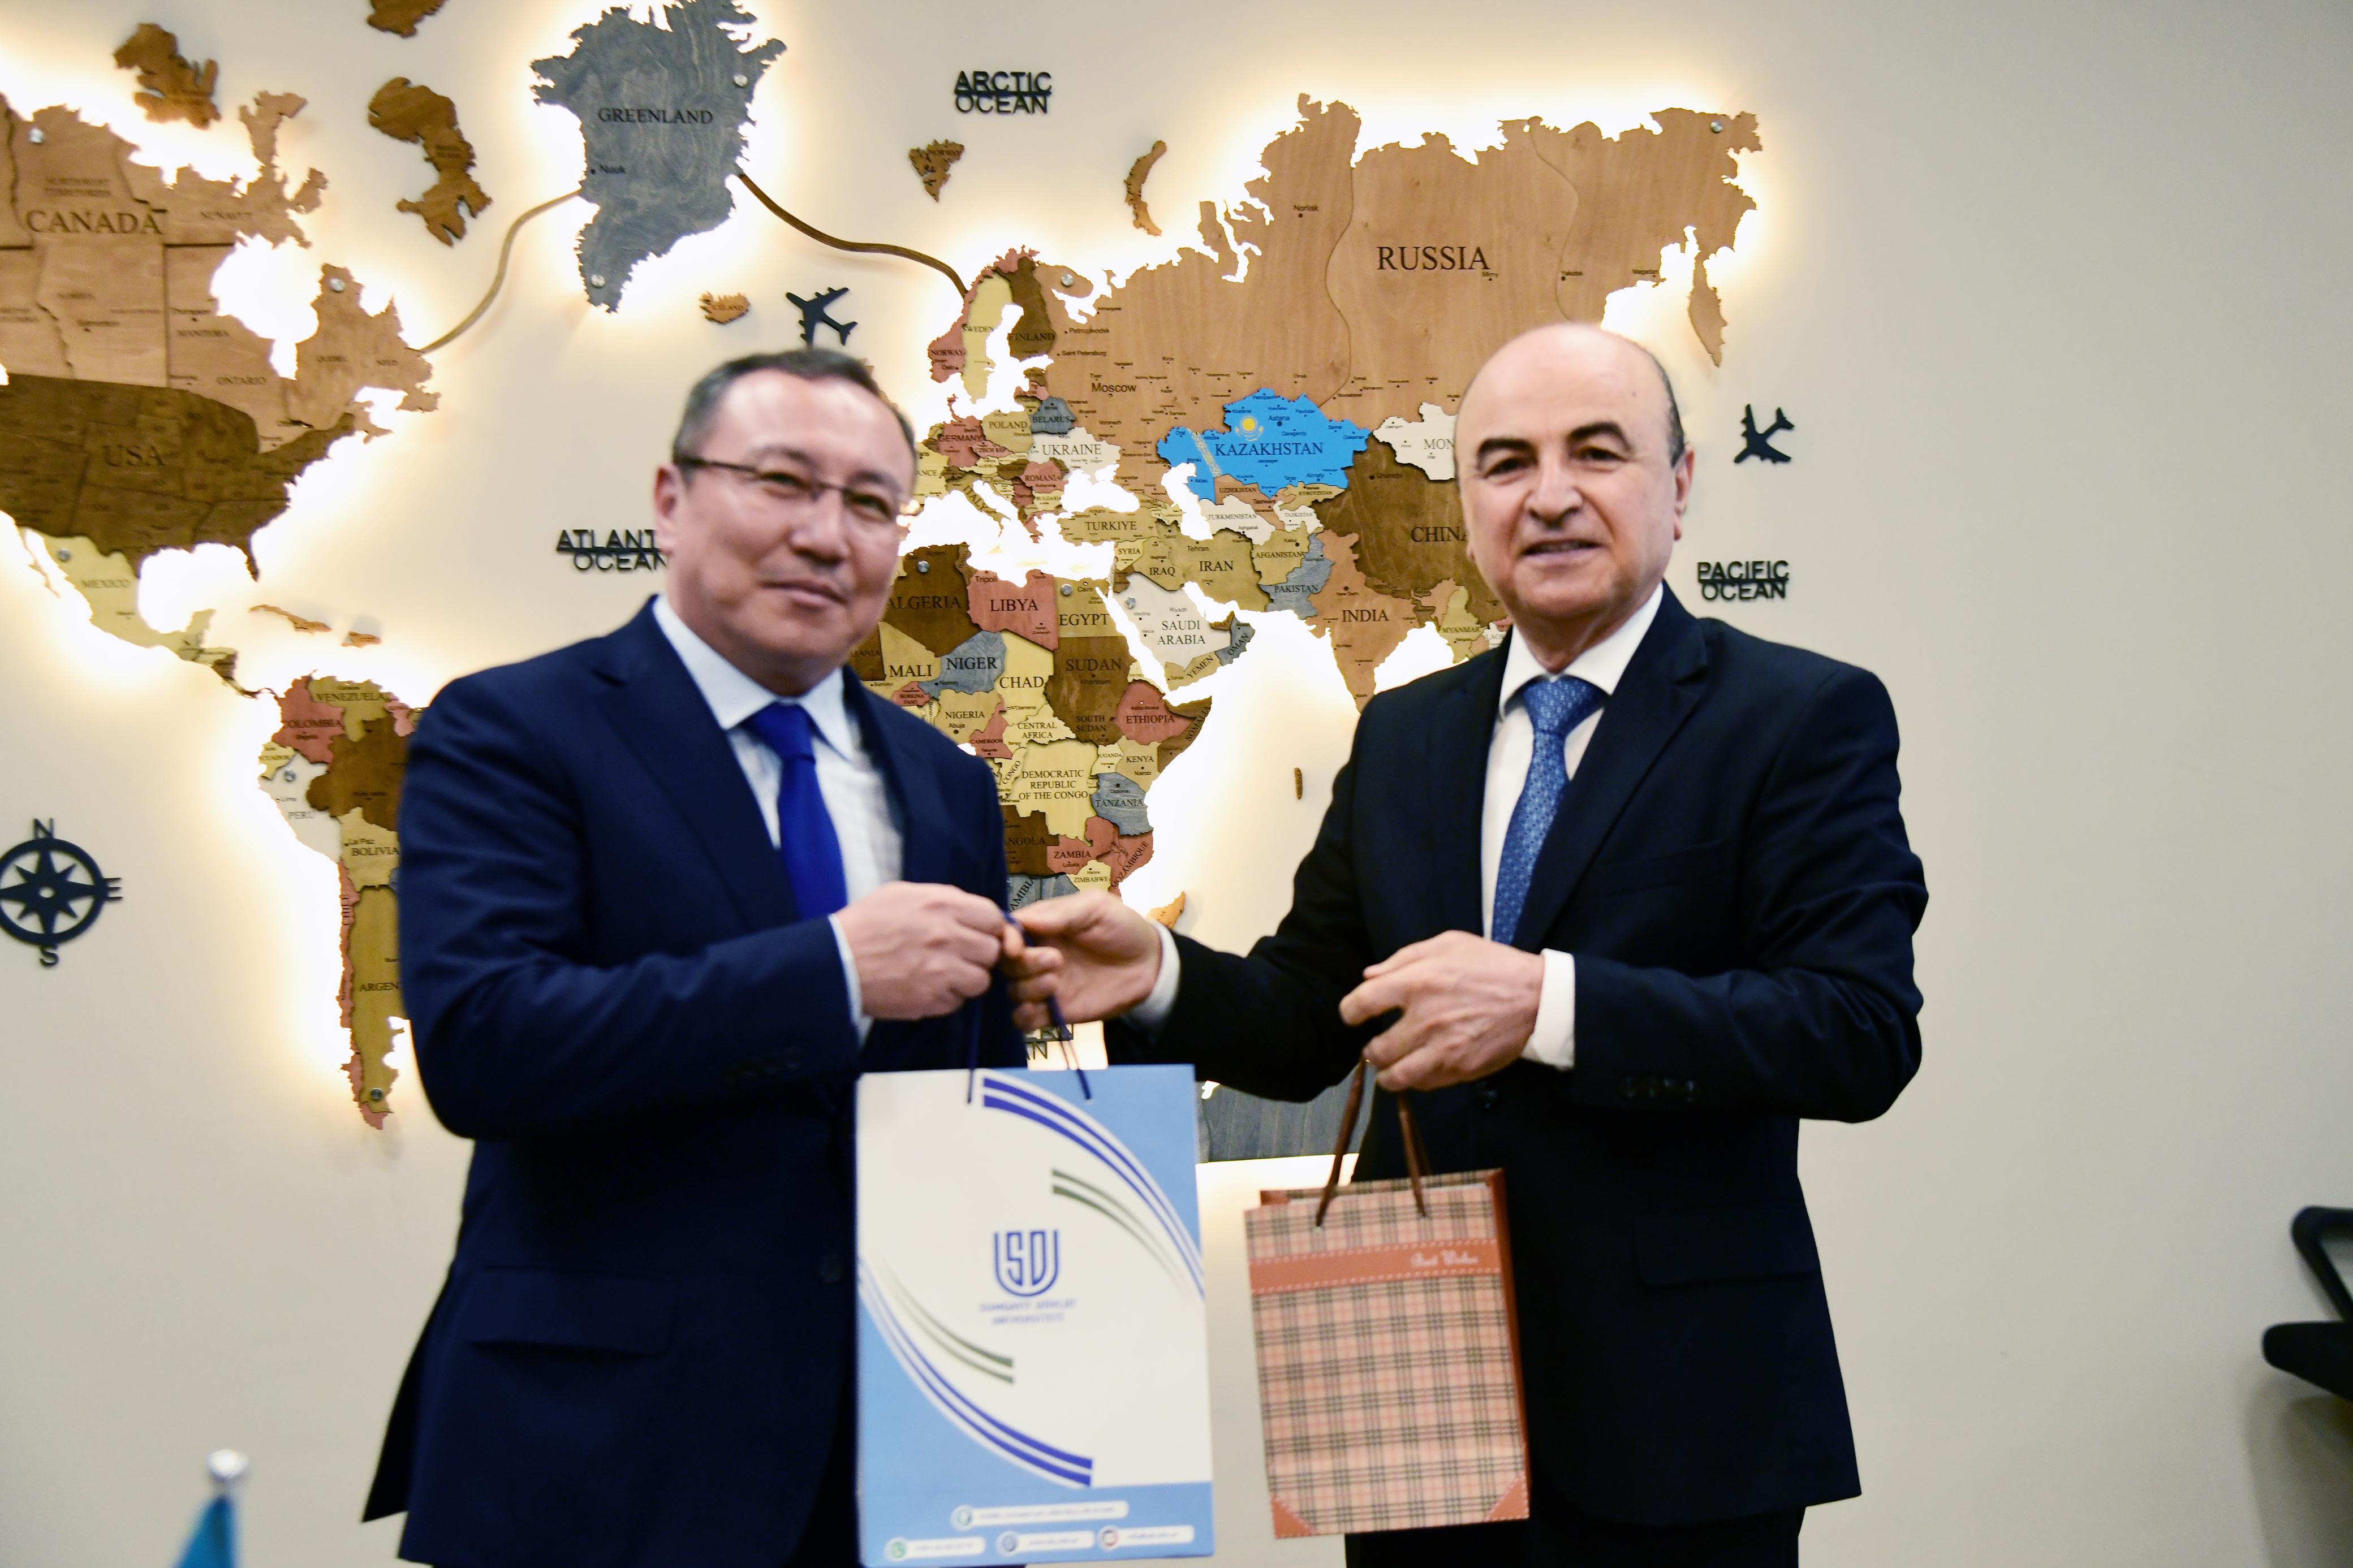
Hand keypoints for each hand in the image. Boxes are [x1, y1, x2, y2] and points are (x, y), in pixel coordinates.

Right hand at [835, 882, 1016, 1020]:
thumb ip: (941, 898)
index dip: (989, 928)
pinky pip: (958, 1002)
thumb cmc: (865, 925)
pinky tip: (928, 987)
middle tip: (961, 955)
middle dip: (980, 954)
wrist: (835, 962)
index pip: (994, 918)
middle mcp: (947, 936)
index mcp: (942, 905)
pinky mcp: (930, 999)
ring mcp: (941, 971)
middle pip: (993, 951)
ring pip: (982, 980)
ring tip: (945, 974)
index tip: (979, 933)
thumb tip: (969, 910)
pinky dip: (948, 998)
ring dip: (968, 979)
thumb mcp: (902, 894)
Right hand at [1009, 891, 1161, 1029]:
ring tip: (1056, 982)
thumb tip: (1021, 920)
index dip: (1005, 939)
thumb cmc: (1122, 927)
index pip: (1008, 932)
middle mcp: (1037, 955)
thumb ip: (1060, 913)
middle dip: (1025, 964)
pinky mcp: (1054, 1010)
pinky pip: (1025, 1020)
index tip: (1016, 947)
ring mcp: (1044, 984)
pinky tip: (1038, 1010)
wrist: (1149, 964)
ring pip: (1014, 991)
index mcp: (1042, 926)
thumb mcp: (1095, 907)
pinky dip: (1023, 1018)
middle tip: (1056, 961)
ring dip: (1028, 988)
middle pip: (1007, 964)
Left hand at [1340, 931, 1543, 1091]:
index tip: (1353, 1015)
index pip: (1360, 1003)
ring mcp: (1442, 1048)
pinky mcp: (1460, 1068)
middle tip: (1377, 1047)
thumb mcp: (1448, 944)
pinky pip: (1425, 1084)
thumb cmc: (1491, 965)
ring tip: (1391, 1067)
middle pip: (1375, 1050)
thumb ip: (1403, 958)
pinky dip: (1416, 1080)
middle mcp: (1424, 1019)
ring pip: (1395, 1077)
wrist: (1537, 998)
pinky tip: (1420, 1069)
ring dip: (1387, 1074)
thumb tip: (1369, 975)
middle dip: (1371, 1050)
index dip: (1349, 1012)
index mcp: (1416, 982)